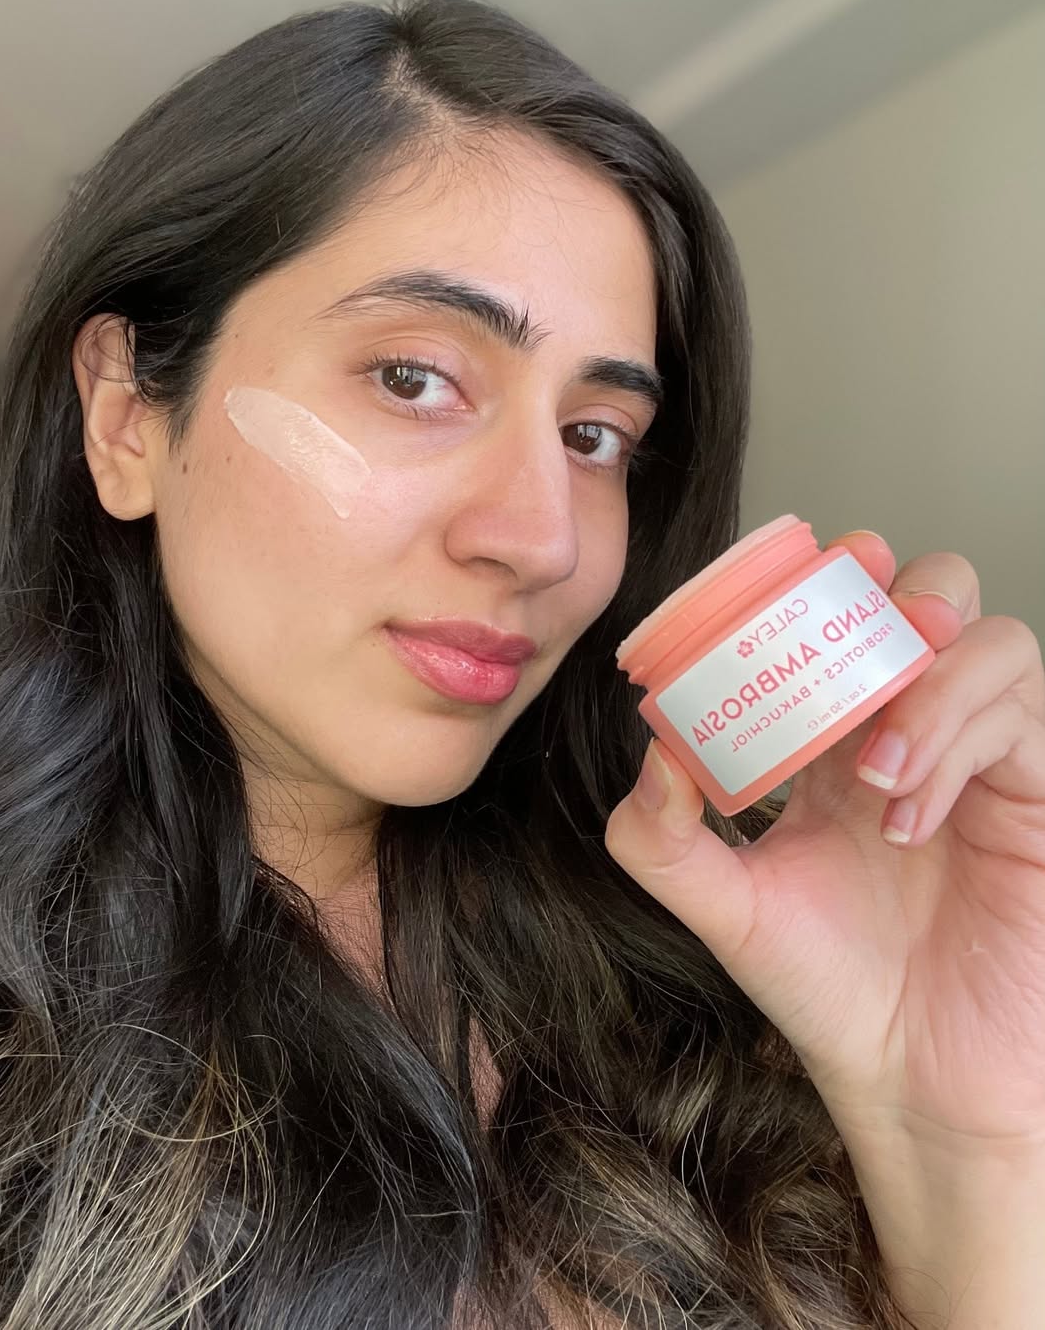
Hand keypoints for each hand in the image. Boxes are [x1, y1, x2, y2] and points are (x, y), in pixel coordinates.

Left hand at [605, 531, 1044, 1155]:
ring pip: (992, 643)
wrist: (910, 1077)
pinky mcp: (1036, 799)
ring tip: (875, 776)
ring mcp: (982, 760)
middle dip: (901, 593)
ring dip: (927, 686)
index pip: (845, 617)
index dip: (824, 581)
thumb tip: (652, 751)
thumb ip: (665, 839)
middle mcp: (913, 732)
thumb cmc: (828, 988)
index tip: (782, 591)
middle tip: (858, 638)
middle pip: (934, 595)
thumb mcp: (726, 908)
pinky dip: (959, 743)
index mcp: (836, 740)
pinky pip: (1018, 722)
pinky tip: (908, 817)